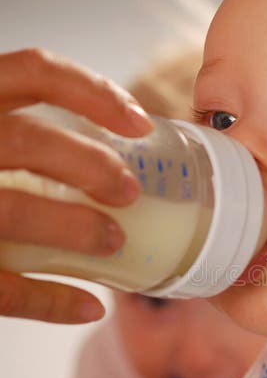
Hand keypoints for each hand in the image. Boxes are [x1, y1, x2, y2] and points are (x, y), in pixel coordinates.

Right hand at [0, 48, 151, 322]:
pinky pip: (1, 287)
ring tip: (114, 241)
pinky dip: (50, 301)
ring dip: (75, 228)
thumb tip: (108, 161)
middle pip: (28, 140)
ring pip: (13, 211)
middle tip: (128, 191)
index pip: (34, 71)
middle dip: (91, 166)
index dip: (95, 93)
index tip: (140, 123)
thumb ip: (17, 132)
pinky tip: (89, 306)